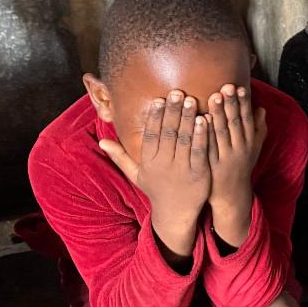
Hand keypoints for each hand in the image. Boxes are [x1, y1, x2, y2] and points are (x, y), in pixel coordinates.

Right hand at [100, 91, 209, 260]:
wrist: (176, 214)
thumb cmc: (156, 190)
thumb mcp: (137, 175)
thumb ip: (120, 157)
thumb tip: (101, 141)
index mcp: (149, 163)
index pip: (150, 136)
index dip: (154, 117)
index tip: (157, 99)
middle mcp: (164, 165)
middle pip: (168, 134)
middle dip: (172, 112)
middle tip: (177, 92)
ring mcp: (182, 169)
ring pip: (184, 140)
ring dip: (188, 119)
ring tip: (192, 100)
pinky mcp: (199, 174)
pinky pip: (200, 151)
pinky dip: (202, 135)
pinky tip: (206, 120)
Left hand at [207, 84, 266, 246]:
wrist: (231, 195)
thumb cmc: (241, 167)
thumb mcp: (254, 149)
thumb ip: (258, 129)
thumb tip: (261, 109)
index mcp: (249, 143)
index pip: (247, 119)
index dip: (244, 103)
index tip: (240, 87)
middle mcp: (239, 149)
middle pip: (235, 123)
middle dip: (231, 104)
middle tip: (226, 86)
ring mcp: (225, 157)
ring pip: (221, 133)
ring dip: (218, 114)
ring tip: (213, 96)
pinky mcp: (211, 165)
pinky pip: (207, 147)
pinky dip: (205, 133)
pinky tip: (200, 119)